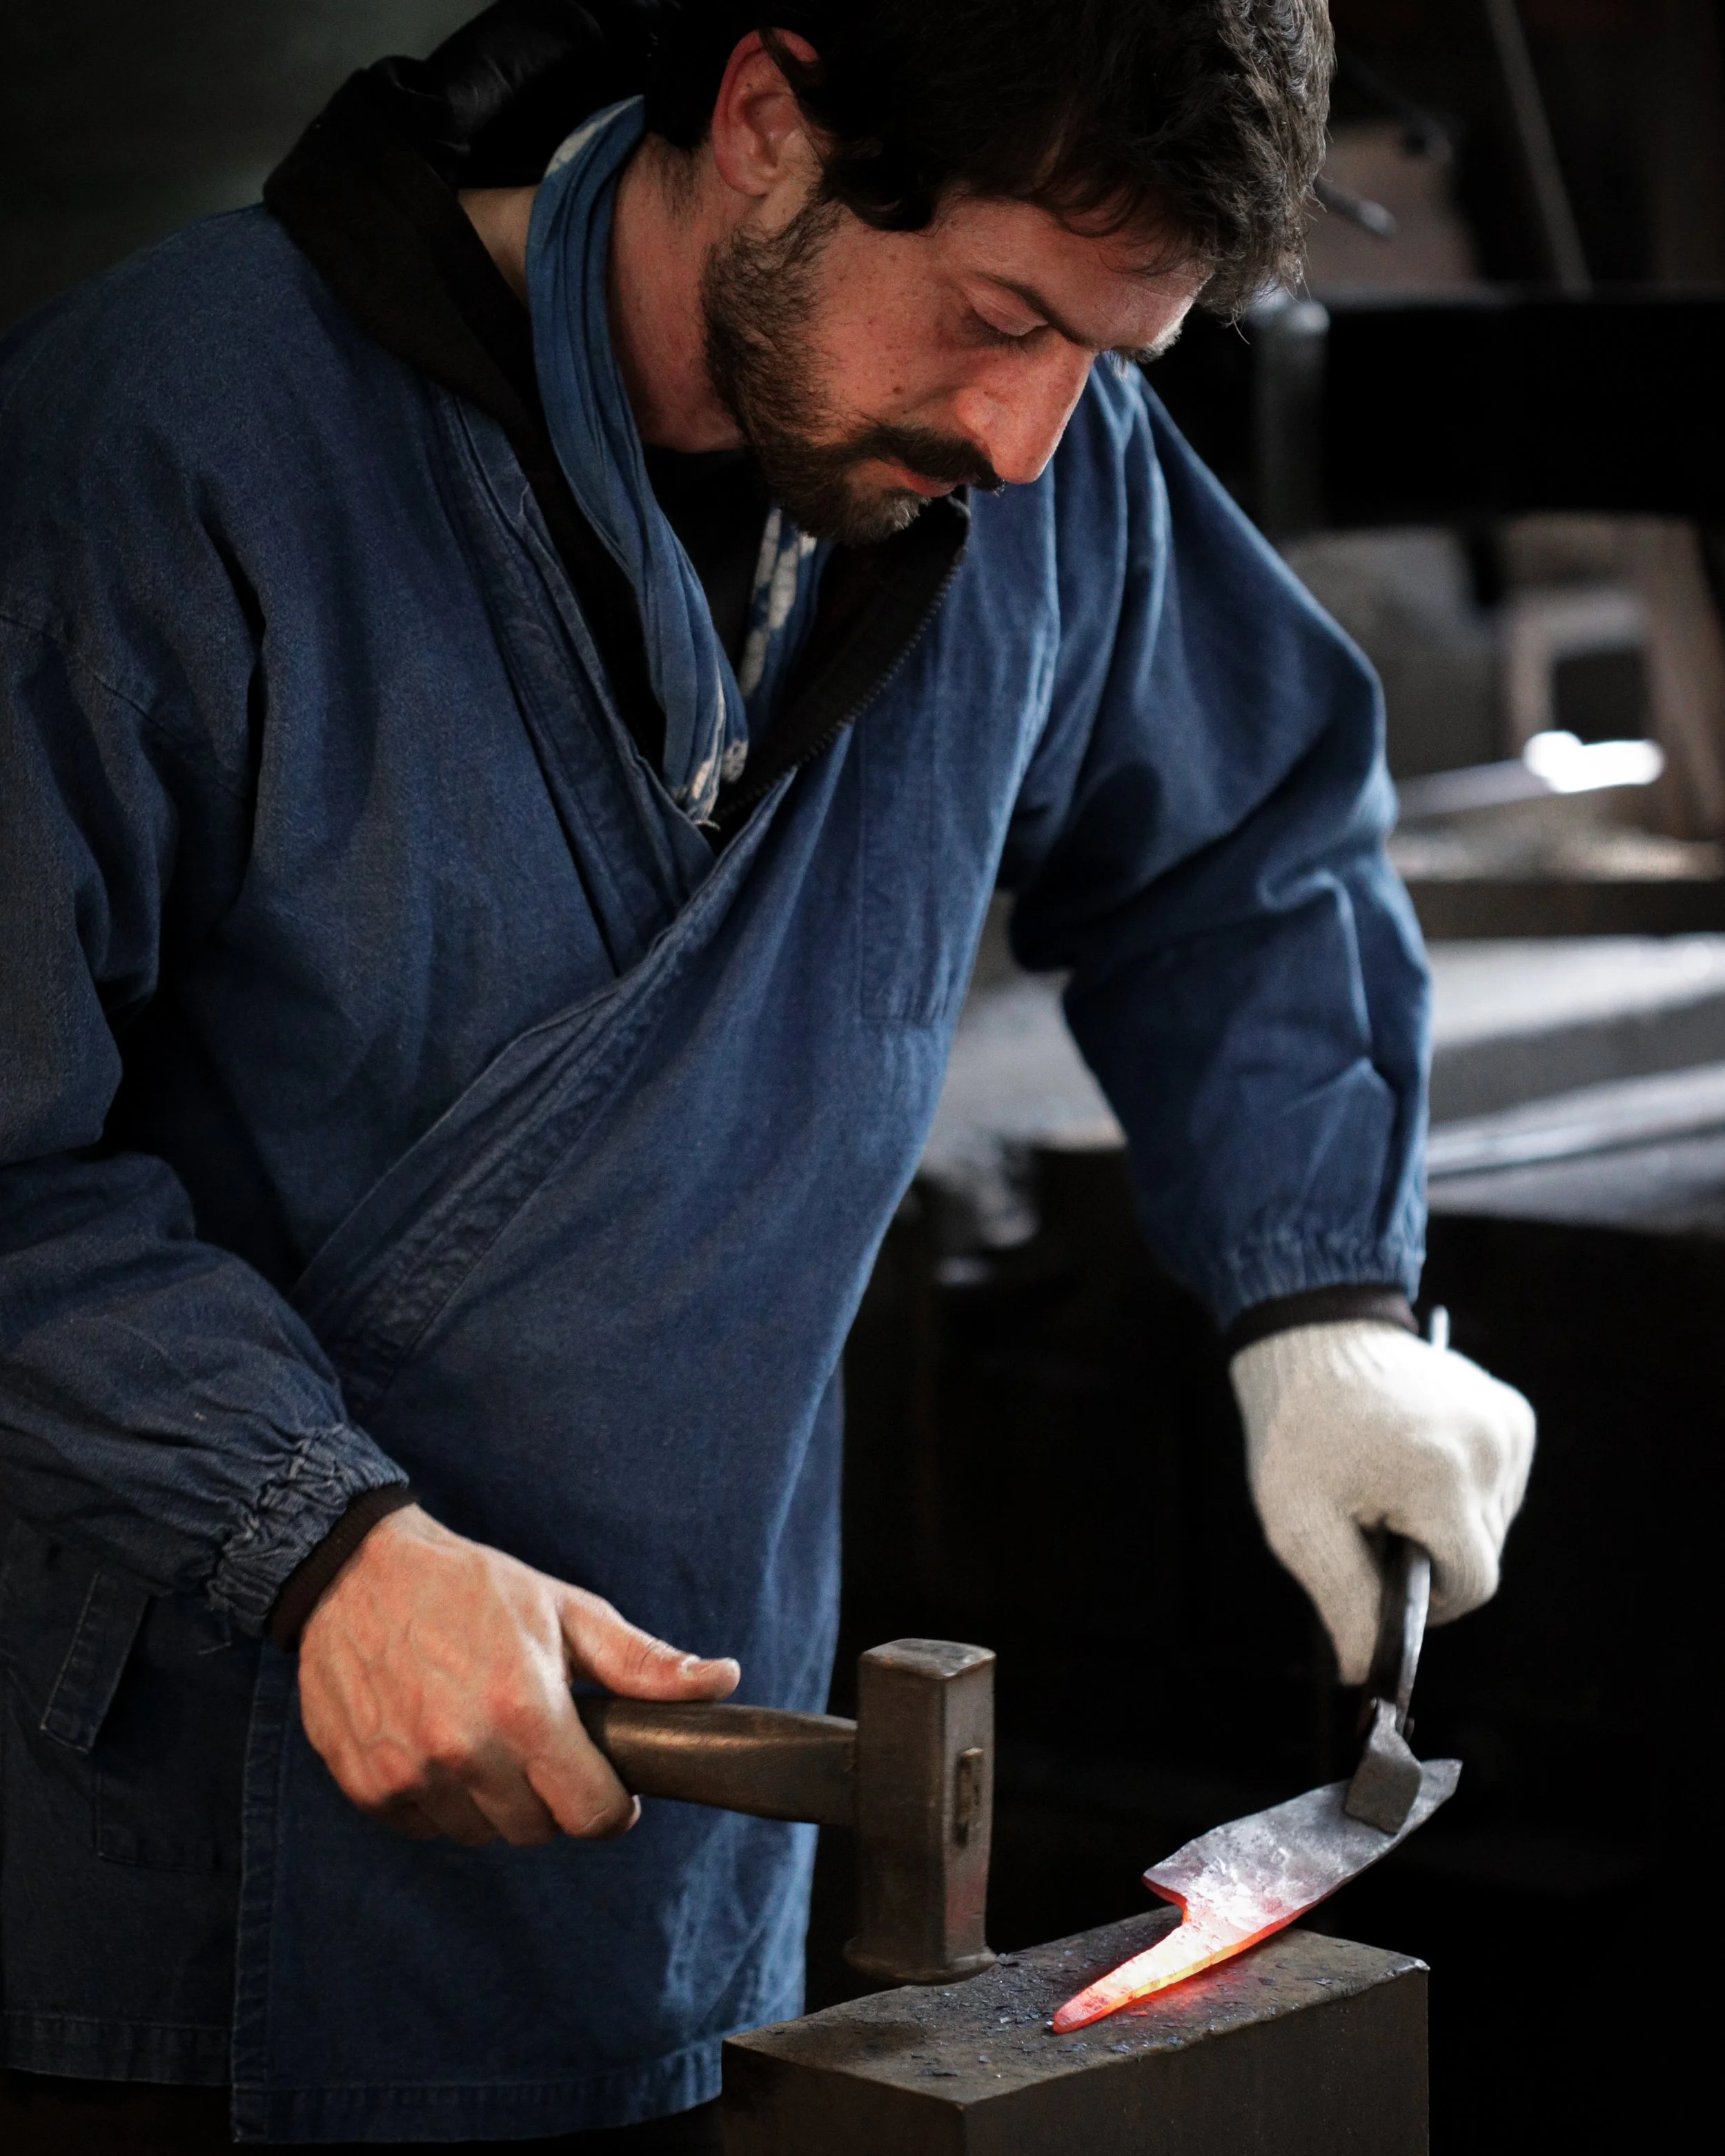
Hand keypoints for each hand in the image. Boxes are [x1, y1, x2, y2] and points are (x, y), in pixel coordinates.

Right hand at [297, 1504, 738, 1846]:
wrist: (356, 1573)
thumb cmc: (470, 1587)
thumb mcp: (565, 1610)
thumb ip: (641, 1662)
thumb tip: (722, 1681)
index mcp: (524, 1710)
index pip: (591, 1815)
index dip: (609, 1807)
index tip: (606, 1783)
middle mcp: (465, 1751)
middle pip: (538, 1832)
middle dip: (550, 1797)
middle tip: (539, 1743)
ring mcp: (410, 1775)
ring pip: (482, 1835)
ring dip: (493, 1801)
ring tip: (485, 1735)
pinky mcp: (368, 1788)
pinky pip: (428, 1828)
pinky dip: (442, 1800)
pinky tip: (439, 1743)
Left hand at [1231, 1321, 1535, 1683]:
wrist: (1314, 1338)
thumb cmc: (1299, 1431)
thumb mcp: (1298, 1520)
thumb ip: (1341, 1598)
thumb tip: (1365, 1670)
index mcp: (1443, 1476)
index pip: (1472, 1586)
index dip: (1428, 1601)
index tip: (1383, 1576)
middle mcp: (1491, 1447)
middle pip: (1483, 1556)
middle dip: (1431, 1556)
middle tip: (1372, 1520)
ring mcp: (1509, 1426)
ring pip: (1493, 1524)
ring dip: (1446, 1522)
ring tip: (1389, 1482)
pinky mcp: (1513, 1413)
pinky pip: (1499, 1485)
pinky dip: (1462, 1489)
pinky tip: (1417, 1461)